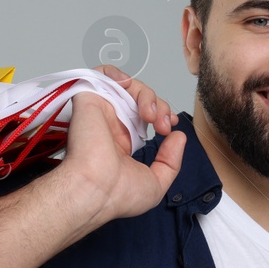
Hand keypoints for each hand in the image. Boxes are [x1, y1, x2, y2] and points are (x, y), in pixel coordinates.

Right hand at [55, 65, 185, 224]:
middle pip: (141, 99)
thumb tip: (179, 137)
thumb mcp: (157, 183)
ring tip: (151, 115)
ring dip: (147, 95)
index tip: (170, 125)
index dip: (161, 114)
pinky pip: (103, 73)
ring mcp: (100, 111)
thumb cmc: (118, 194)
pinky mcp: (89, 98)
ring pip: (128, 86)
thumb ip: (171, 160)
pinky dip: (120, 74)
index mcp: (122, 142)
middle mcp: (110, 124)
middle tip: (163, 125)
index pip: (144, 116)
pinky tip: (131, 91)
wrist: (95, 189)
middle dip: (160, 107)